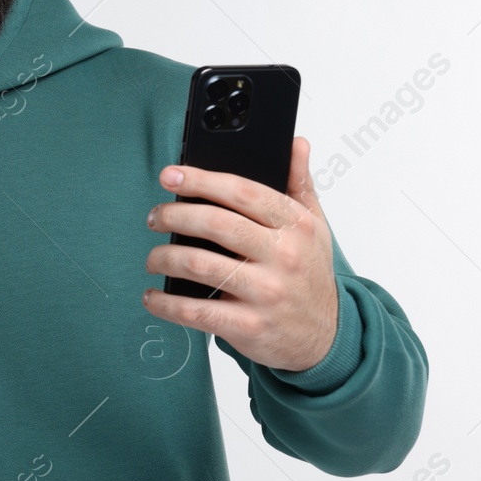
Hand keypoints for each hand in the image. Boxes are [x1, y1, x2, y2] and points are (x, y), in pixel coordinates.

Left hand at [142, 136, 338, 372]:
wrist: (328, 337)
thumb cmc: (311, 275)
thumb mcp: (314, 227)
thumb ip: (299, 184)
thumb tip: (296, 144)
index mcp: (294, 226)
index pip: (242, 192)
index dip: (201, 180)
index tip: (170, 176)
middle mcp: (283, 257)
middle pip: (216, 224)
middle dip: (175, 216)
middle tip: (155, 217)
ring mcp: (266, 293)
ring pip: (199, 265)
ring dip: (164, 258)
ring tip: (153, 258)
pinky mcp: (250, 326)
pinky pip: (197, 312)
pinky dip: (166, 304)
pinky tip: (153, 297)